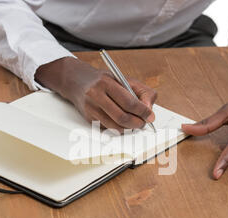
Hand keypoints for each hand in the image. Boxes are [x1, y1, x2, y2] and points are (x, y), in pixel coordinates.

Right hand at [35, 57, 156, 132]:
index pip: (129, 102)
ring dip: (128, 128)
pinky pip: (108, 128)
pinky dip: (118, 128)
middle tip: (143, 123)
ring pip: (114, 126)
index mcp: (106, 83)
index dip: (142, 111)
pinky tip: (121, 122)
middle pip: (121, 117)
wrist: (78, 80)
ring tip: (134, 123)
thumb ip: (141, 92)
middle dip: (137, 123)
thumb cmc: (104, 80)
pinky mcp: (88, 118)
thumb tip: (149, 112)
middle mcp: (96, 95)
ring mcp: (90, 108)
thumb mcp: (124, 79)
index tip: (150, 116)